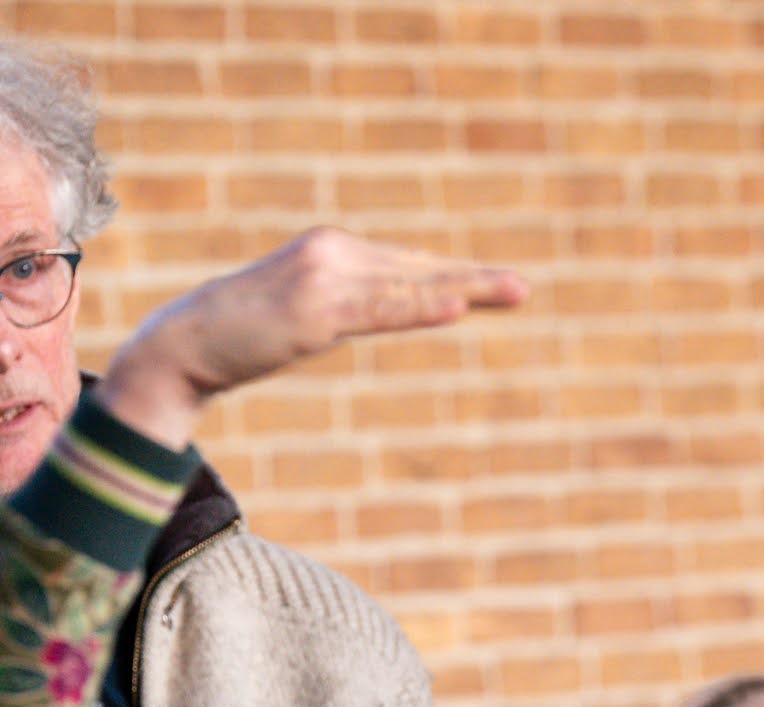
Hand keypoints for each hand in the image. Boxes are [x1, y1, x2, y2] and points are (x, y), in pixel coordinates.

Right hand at [97, 228, 527, 448]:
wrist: (184, 344)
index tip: (502, 283)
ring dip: (462, 289)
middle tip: (523, 288)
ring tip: (512, 292)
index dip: (456, 275)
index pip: (408, 264)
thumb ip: (350, 303)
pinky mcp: (314, 311)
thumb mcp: (308, 311)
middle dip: (472, 280)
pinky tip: (454, 307)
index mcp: (333, 250)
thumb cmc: (246, 329)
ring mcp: (324, 279)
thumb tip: (393, 307)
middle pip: (417, 269)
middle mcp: (332, 253)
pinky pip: (378, 310)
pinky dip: (418, 307)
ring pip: (407, 288)